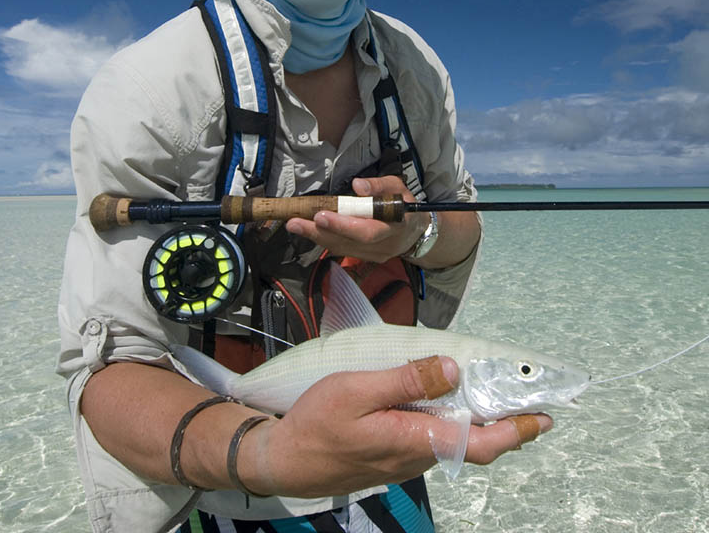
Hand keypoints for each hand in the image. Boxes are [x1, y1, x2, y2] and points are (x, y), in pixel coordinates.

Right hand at [236, 356, 552, 497]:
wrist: (286, 461)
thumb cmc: (318, 424)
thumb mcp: (357, 390)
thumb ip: (406, 381)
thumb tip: (453, 370)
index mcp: (414, 439)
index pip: (481, 442)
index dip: (516, 430)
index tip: (545, 417)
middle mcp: (417, 456)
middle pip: (473, 442)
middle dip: (505, 424)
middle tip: (529, 403)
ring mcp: (405, 460)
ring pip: (452, 440)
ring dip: (477, 421)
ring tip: (491, 394)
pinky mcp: (392, 457)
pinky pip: (432, 439)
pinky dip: (450, 422)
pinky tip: (443, 402)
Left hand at [285, 175, 426, 262]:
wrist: (416, 232)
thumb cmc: (404, 204)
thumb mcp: (398, 187)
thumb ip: (379, 185)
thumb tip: (357, 185)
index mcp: (394, 226)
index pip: (366, 231)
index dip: (342, 226)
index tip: (320, 216)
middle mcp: (383, 245)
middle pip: (348, 243)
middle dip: (319, 233)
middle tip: (294, 222)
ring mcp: (373, 255)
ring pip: (341, 248)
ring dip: (316, 237)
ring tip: (294, 225)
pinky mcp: (365, 258)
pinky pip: (342, 250)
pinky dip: (324, 240)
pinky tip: (308, 231)